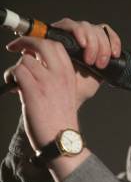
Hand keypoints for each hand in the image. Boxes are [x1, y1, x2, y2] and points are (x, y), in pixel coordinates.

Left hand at [4, 19, 121, 150]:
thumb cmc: (60, 120)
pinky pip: (18, 71)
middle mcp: (60, 75)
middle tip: (14, 47)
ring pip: (26, 60)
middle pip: (42, 44)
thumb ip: (52, 75)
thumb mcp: (64, 92)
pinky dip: (11, 76)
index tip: (29, 45)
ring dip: (17, 68)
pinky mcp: (34, 91)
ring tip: (16, 80)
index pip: (56, 45)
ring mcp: (47, 82)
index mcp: (68, 74)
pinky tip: (13, 86)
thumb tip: (31, 60)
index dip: (39, 41)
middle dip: (25, 42)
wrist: (61, 139)